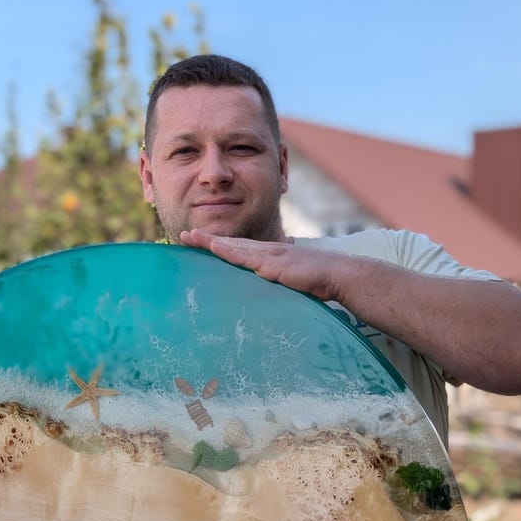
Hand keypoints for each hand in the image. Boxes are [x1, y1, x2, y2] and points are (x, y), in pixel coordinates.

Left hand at [179, 228, 342, 302]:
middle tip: (184, 234)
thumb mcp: (292, 281)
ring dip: (211, 242)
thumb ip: (279, 282)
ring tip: (191, 237)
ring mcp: (269, 255)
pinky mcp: (274, 263)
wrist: (336, 275)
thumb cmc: (317, 280)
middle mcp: (266, 251)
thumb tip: (272, 286)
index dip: (218, 244)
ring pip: (234, 246)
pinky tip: (215, 247)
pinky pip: (246, 256)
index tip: (199, 241)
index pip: (238, 249)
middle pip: (230, 244)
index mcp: (268, 256)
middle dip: (207, 239)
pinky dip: (229, 251)